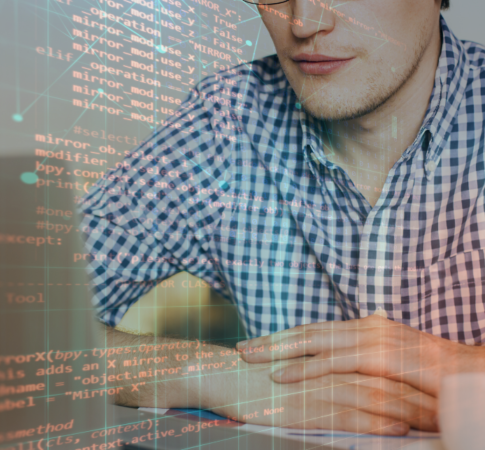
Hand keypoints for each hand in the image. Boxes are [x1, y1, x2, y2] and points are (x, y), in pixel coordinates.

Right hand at [206, 353, 437, 433]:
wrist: (228, 376)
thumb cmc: (261, 371)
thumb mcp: (295, 357)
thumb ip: (323, 355)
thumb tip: (346, 354)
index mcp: (330, 353)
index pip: (378, 361)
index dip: (408, 373)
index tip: (433, 384)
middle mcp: (330, 366)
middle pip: (384, 376)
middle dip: (418, 390)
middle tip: (446, 401)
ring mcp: (321, 385)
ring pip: (374, 395)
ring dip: (407, 408)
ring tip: (436, 419)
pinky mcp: (311, 406)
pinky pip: (351, 416)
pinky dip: (377, 423)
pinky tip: (398, 430)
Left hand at [236, 315, 484, 397]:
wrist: (470, 375)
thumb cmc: (429, 375)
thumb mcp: (391, 364)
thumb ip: (364, 360)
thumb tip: (342, 357)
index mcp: (363, 329)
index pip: (316, 330)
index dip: (286, 337)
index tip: (259, 344)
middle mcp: (364, 327)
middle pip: (308, 331)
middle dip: (272, 340)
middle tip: (242, 347)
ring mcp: (372, 339)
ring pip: (315, 341)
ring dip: (279, 349)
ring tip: (250, 357)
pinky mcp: (381, 357)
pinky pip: (335, 363)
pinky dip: (306, 368)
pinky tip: (282, 375)